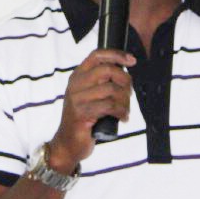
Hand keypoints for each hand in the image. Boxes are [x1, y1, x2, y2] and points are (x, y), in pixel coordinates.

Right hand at [47, 49, 135, 173]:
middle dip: (125, 81)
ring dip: (125, 101)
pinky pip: (109, 106)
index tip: (132, 60)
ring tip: (125, 110)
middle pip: (107, 70)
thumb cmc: (84, 118)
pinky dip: (121, 112)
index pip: (97, 55)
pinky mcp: (81, 113)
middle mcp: (75, 84)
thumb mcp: (89, 95)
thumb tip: (125, 72)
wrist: (67, 143)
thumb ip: (101, 82)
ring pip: (111, 89)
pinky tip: (123, 118)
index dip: (116, 55)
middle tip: (129, 94)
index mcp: (78, 75)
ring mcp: (76, 98)